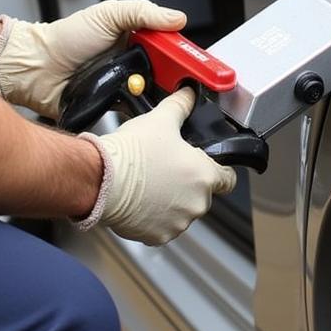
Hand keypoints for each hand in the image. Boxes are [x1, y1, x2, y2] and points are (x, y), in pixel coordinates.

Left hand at [0, 0, 185, 117]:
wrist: (36, 70)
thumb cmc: (65, 39)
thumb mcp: (107, 14)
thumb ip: (143, 12)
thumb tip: (177, 17)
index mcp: (135, 37)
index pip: (170, 45)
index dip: (185, 55)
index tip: (197, 63)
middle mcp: (133, 61)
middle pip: (168, 72)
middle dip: (177, 79)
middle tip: (184, 83)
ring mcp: (124, 84)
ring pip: (156, 94)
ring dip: (160, 96)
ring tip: (160, 95)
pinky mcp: (114, 105)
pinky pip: (136, 112)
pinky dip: (142, 112)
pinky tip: (144, 110)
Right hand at [80, 88, 236, 244]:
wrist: (101, 179)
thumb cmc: (133, 152)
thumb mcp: (161, 119)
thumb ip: (181, 105)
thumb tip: (189, 93)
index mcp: (205, 176)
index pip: (228, 179)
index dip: (220, 171)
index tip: (209, 168)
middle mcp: (197, 203)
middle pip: (202, 194)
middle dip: (188, 184)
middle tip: (167, 169)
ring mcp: (178, 223)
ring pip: (182, 211)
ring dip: (172, 202)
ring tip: (151, 184)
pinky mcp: (158, 236)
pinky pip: (162, 226)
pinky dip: (154, 217)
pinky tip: (141, 200)